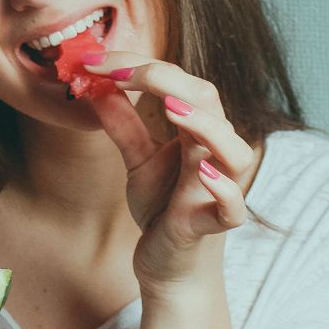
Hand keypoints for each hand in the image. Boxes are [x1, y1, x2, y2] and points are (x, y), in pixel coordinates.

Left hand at [81, 51, 258, 289]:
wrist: (169, 267)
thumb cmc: (163, 208)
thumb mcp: (138, 161)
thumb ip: (123, 125)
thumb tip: (97, 86)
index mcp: (196, 131)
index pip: (178, 83)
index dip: (139, 66)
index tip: (96, 61)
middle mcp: (213, 154)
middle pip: (208, 102)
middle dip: (166, 79)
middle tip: (120, 70)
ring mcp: (218, 189)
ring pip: (232, 150)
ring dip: (206, 126)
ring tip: (171, 106)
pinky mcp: (213, 225)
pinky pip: (233, 208)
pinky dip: (223, 189)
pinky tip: (202, 173)